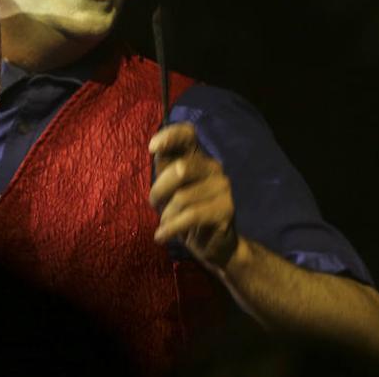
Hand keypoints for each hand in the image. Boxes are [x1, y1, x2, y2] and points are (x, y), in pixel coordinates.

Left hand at [148, 122, 238, 270]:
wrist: (213, 244)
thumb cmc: (184, 211)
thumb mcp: (169, 187)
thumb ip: (164, 167)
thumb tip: (156, 148)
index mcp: (198, 157)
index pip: (188, 134)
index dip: (171, 136)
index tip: (152, 149)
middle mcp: (214, 167)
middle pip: (181, 169)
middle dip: (160, 189)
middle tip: (155, 204)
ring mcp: (223, 188)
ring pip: (182, 197)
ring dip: (166, 214)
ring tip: (165, 223)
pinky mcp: (226, 210)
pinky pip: (191, 216)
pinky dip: (171, 227)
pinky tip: (161, 236)